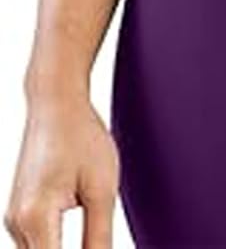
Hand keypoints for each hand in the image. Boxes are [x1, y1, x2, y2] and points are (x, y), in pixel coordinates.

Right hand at [3, 90, 119, 247]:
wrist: (55, 101)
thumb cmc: (82, 136)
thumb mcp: (102, 188)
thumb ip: (99, 238)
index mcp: (36, 218)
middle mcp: (17, 224)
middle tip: (97, 244)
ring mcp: (14, 220)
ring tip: (91, 235)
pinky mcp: (18, 216)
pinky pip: (35, 248)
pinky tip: (77, 244)